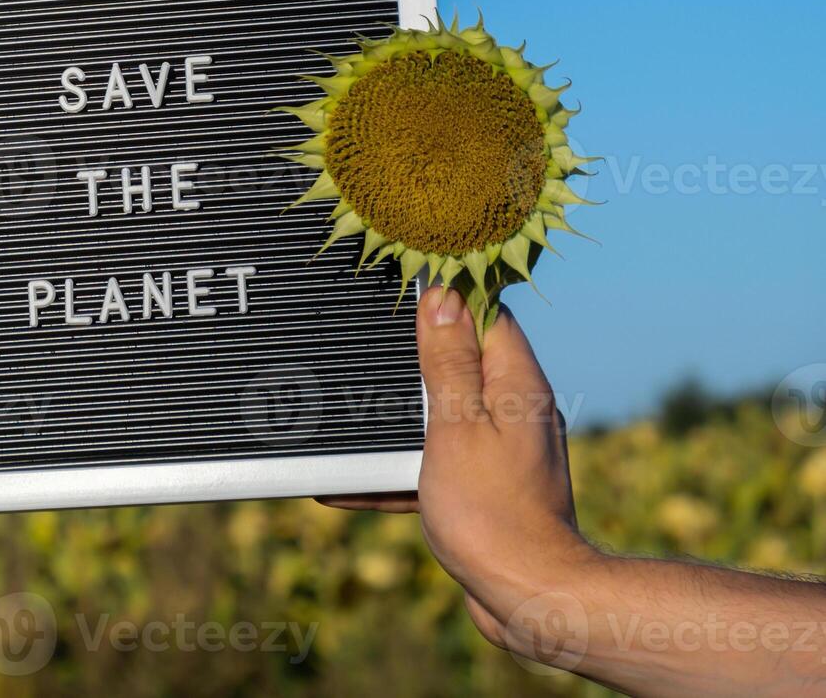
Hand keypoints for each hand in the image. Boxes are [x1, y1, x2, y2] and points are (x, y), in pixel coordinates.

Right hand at [318, 287, 597, 652]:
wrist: (528, 596)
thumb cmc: (493, 514)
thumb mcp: (456, 426)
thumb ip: (447, 362)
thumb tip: (443, 296)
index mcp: (517, 386)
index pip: (488, 314)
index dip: (449, 293)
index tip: (406, 280)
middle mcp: (518, 411)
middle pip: (464, 360)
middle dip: (416, 352)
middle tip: (368, 340)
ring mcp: (504, 452)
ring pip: (446, 413)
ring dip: (401, 413)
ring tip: (352, 408)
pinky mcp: (487, 488)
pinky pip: (437, 462)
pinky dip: (399, 467)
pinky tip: (347, 484)